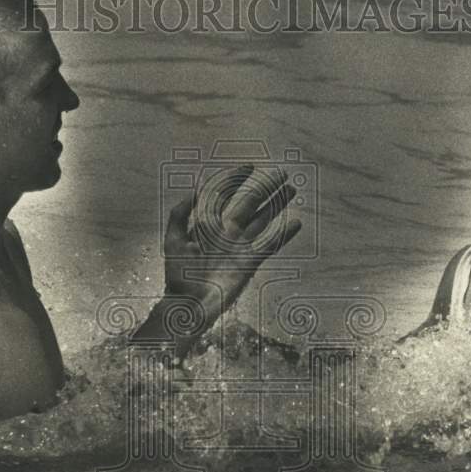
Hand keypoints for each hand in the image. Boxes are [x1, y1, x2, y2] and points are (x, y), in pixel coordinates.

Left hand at [165, 163, 301, 309]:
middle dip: (266, 188)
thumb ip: (181, 213)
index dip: (236, 179)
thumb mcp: (173, 240)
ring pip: (263, 219)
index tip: (250, 166)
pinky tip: (297, 222)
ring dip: (277, 204)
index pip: (225, 196)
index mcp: (209, 224)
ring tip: (292, 189)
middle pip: (250, 204)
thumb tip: (195, 189)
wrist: (188, 304)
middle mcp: (227, 232)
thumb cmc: (178, 275)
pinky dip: (284, 234)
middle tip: (282, 173)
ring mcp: (240, 247)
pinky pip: (270, 244)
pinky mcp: (249, 263)